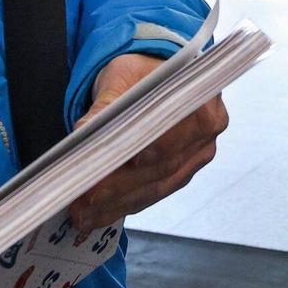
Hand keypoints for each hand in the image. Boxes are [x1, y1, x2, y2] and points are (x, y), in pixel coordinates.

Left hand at [67, 53, 228, 227]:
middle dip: (119, 186)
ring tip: (82, 213)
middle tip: (83, 198)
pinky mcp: (180, 175)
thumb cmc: (143, 73)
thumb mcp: (123, 75)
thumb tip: (85, 129)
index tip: (119, 165)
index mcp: (201, 102)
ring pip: (155, 187)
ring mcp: (195, 159)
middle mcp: (206, 135)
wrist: (154, 79)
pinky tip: (97, 215)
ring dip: (117, 203)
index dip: (151, 152)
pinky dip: (123, 206)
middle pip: (162, 167)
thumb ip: (108, 102)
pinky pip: (152, 195)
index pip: (176, 133)